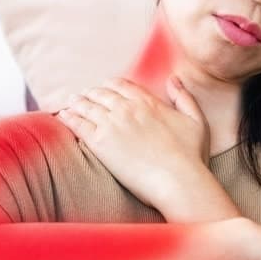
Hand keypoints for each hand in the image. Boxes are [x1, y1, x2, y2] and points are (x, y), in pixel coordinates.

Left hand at [56, 76, 210, 209]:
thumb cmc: (191, 155)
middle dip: (91, 93)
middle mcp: (128, 108)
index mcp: (149, 102)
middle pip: (101, 93)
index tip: (104, 89)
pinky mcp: (100, 142)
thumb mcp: (197, 120)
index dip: (110, 86)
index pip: (122, 85)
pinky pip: (78, 124)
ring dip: (77, 102)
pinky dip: (69, 117)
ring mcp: (112, 124)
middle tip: (83, 96)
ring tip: (70, 104)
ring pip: (87, 106)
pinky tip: (63, 116)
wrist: (178, 180)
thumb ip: (184, 97)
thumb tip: (174, 79)